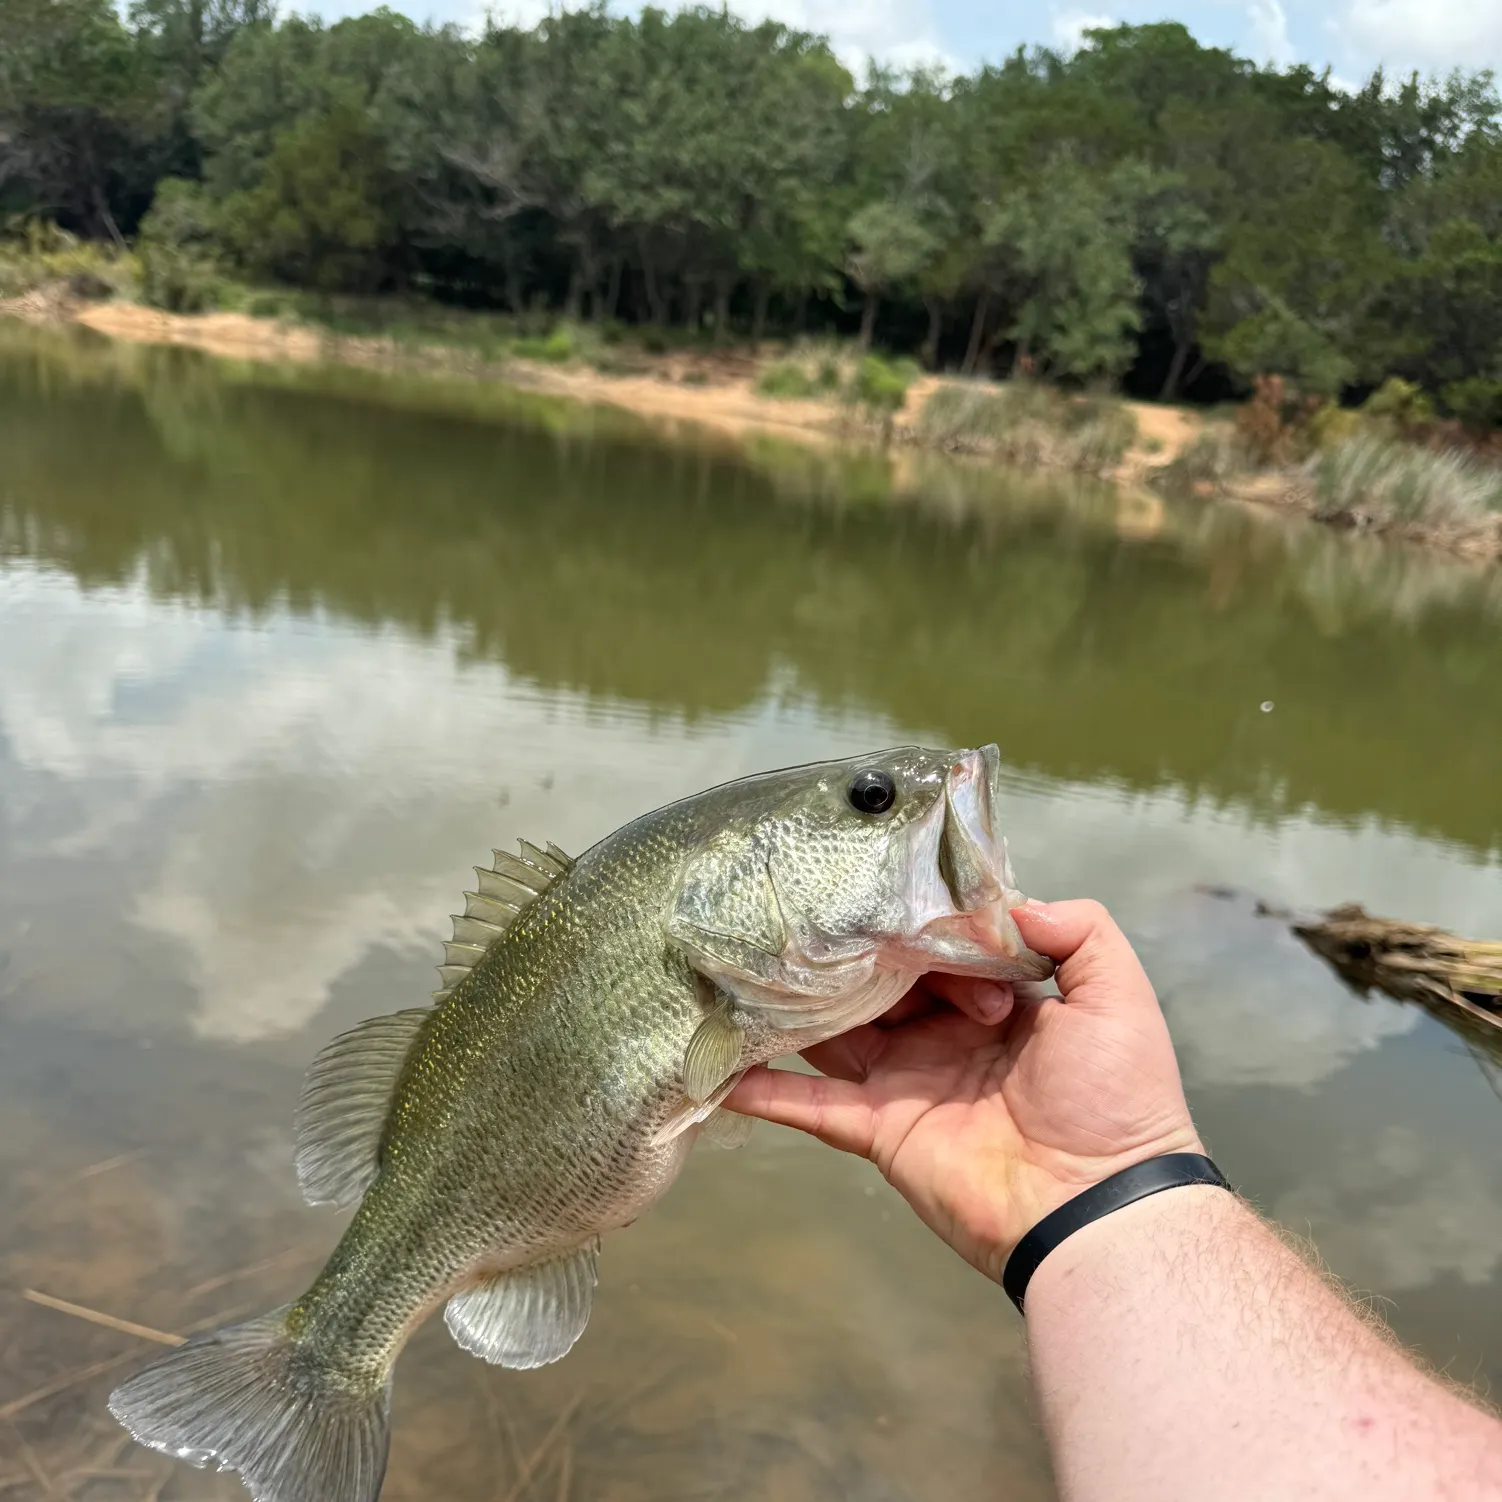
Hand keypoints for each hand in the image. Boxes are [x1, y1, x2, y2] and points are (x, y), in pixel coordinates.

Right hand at [725, 900, 1203, 1281]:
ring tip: (743, 963)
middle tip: (808, 919)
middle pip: (882, 981)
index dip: (924, 924)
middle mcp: (944, 1036)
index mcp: (997, 1002)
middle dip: (854, 951)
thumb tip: (1009, 901)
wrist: (1095, 1206)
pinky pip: (811, 1105)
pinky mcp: (878, 1129)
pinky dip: (765, 1088)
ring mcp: (906, 1082)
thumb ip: (1078, 930)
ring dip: (797, 1004)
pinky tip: (718, 1063)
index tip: (889, 897)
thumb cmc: (1113, 1096)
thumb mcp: (1117, 995)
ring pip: (838, 1031)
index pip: (941, 946)